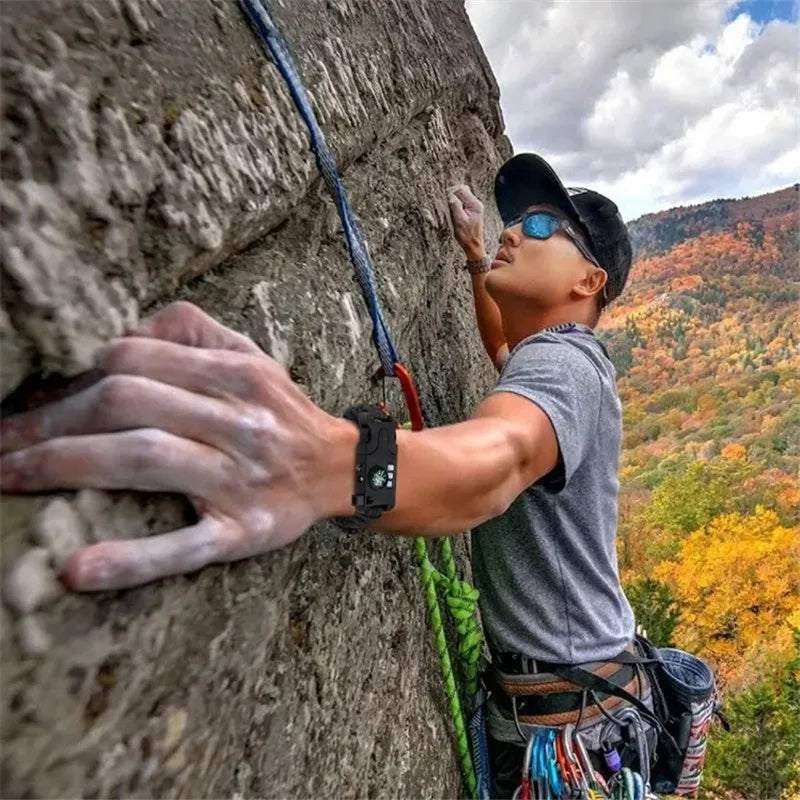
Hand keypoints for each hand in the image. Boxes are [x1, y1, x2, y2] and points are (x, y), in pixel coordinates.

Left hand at [0, 302, 354, 590]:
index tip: (48, 395)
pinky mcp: (241, 534)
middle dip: (52, 419)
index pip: (138, 358)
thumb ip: (195, 332)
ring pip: (145, 461)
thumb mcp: (254, 356)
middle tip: (3, 440)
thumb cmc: (283, 413)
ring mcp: (239, 481)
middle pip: (129, 403)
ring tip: (9, 475)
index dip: (80, 373)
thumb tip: (126, 331)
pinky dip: (130, 559)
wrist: (340, 470)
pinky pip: (182, 547)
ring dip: (63, 466)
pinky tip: (79, 570)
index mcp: (239, 375)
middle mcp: (239, 423)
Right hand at [447, 184, 484, 259]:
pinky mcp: (471, 211)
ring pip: (462, 195)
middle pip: (462, 190)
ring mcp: (474, 207)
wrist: (473, 245)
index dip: (451, 191)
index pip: (461, 189)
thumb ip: (455, 206)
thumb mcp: (459, 220)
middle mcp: (476, 203)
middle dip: (452, 193)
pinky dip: (456, 203)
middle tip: (445, 201)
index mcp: (475, 204)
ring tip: (448, 205)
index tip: (444, 198)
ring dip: (454, 198)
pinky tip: (452, 209)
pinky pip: (463, 201)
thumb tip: (450, 195)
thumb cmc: (466, 235)